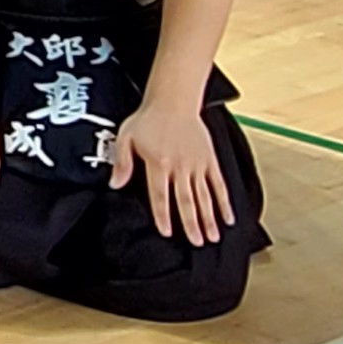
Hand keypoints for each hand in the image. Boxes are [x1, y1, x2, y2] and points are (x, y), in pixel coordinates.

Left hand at [113, 96, 235, 246]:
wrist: (173, 101)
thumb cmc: (148, 119)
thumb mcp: (126, 137)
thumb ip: (122, 163)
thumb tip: (115, 184)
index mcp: (159, 163)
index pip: (160, 195)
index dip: (163, 215)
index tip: (167, 232)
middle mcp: (180, 166)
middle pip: (186, 200)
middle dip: (191, 223)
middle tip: (196, 242)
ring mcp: (197, 164)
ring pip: (204, 195)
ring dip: (209, 218)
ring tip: (212, 237)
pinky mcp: (209, 160)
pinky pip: (218, 184)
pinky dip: (224, 201)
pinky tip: (227, 217)